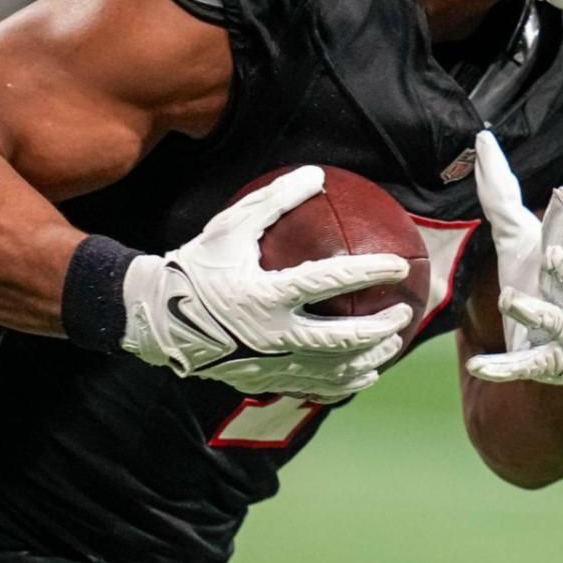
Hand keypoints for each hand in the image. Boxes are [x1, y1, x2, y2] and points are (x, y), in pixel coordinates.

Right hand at [120, 166, 412, 401]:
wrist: (157, 318)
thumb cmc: (198, 265)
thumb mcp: (231, 226)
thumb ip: (275, 200)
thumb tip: (316, 174)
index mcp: (265, 294)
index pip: (331, 281)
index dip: (370, 272)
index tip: (400, 265)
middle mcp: (271, 335)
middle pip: (342, 339)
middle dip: (381, 329)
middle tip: (404, 313)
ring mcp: (269, 364)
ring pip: (334, 371)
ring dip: (370, 358)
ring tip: (392, 345)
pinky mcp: (264, 381)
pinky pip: (314, 388)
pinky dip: (344, 383)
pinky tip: (362, 375)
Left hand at [465, 132, 562, 385]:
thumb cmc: (540, 284)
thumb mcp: (520, 239)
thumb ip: (503, 195)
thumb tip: (483, 140)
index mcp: (559, 262)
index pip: (562, 235)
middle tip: (555, 250)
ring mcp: (557, 330)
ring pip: (547, 319)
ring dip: (530, 310)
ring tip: (509, 298)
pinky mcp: (541, 362)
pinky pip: (519, 365)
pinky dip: (500, 367)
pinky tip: (478, 367)